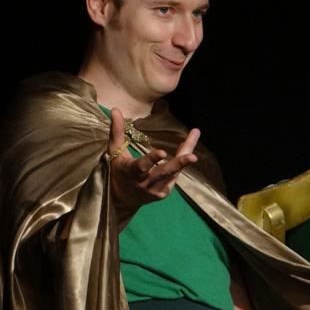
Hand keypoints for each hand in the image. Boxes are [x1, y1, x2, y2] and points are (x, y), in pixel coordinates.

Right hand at [107, 108, 199, 222]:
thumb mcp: (115, 151)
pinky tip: (187, 150)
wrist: (120, 199)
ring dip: (185, 156)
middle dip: (179, 164)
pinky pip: (175, 175)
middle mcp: (145, 183)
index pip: (142, 166)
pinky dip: (181, 162)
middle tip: (193, 157)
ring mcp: (156, 190)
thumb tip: (116, 109)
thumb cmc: (117, 170)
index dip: (152, 160)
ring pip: (174, 172)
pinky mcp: (163, 193)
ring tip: (194, 135)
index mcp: (131, 172)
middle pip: (164, 173)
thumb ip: (117, 131)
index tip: (162, 152)